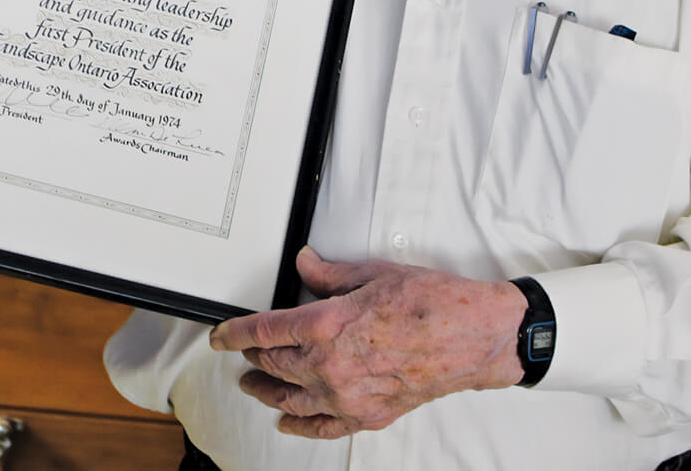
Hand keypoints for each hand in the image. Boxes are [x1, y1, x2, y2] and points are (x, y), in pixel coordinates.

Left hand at [209, 245, 526, 438]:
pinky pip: (321, 427)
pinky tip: (287, 421)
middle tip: (244, 349)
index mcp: (327, 325)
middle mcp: (331, 366)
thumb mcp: (373, 273)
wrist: (471, 336)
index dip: (234, 333)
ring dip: (267, 390)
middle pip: (274, 364)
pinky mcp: (367, 414)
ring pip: (290, 399)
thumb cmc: (429, 302)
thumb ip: (331, 274)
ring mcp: (348, 396)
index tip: (220, 335)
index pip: (265, 331)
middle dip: (253, 356)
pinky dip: (299, 425)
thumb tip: (305, 264)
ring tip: (253, 384)